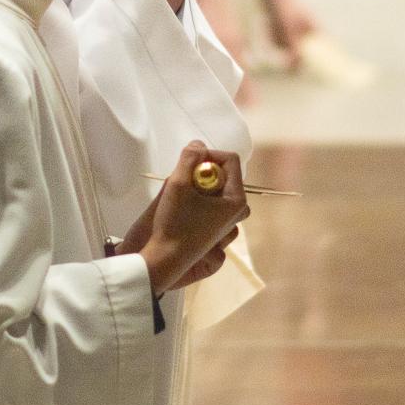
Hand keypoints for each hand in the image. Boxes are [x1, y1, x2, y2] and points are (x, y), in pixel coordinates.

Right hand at [124, 142, 249, 292]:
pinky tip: (185, 209)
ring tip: (184, 196)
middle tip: (184, 181)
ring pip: (218, 187)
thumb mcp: (178, 183)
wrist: (166, 259)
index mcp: (236, 199)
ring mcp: (229, 221)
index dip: (208, 155)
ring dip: (200, 185)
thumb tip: (199, 145)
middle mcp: (238, 210)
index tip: (189, 164)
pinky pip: (213, 202)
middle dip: (203, 172)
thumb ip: (189, 158)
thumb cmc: (174, 225)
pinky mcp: (218, 228)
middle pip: (224, 173)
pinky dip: (199, 198)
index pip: (230, 159)